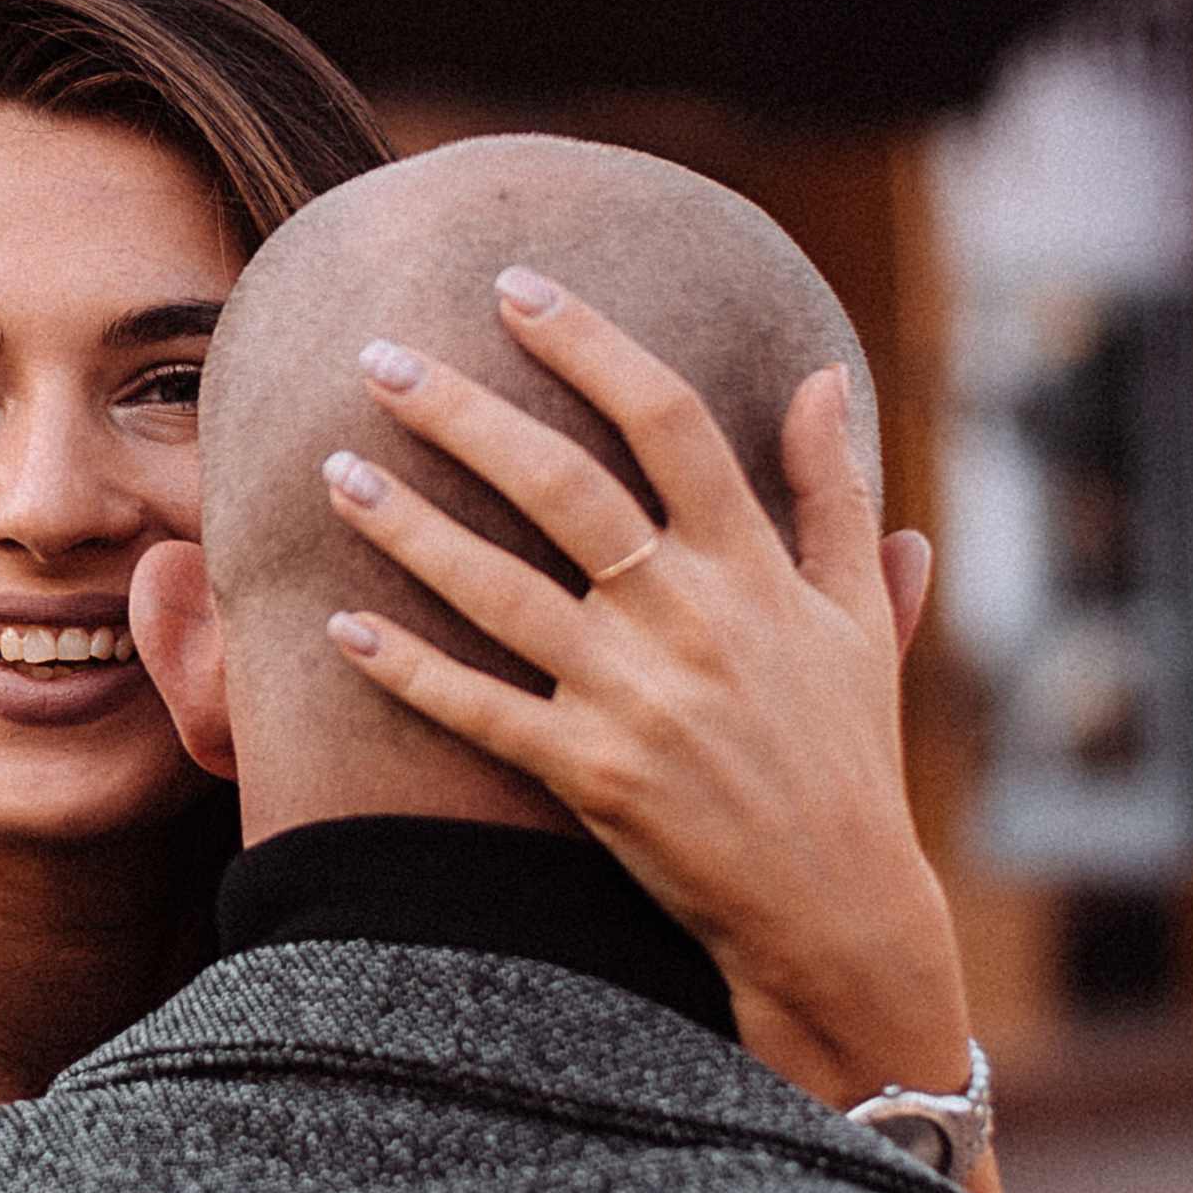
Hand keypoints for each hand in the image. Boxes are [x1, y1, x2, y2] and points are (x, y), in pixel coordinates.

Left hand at [323, 276, 988, 1181]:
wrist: (835, 907)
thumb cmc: (848, 757)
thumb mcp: (859, 618)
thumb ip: (835, 493)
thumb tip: (819, 377)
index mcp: (753, 566)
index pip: (666, 420)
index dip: (589, 342)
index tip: (516, 286)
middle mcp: (690, 618)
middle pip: (562, 485)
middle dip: (463, 412)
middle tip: (378, 353)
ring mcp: (636, 698)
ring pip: (500, 590)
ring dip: (409, 526)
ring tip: (333, 470)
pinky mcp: (592, 777)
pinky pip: (480, 710)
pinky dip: (408, 671)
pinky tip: (339, 626)